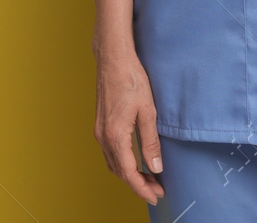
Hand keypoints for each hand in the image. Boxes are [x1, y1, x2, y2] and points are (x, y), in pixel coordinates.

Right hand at [94, 45, 166, 203]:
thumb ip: (150, 142)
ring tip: (149, 178)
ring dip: (130, 174)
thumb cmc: (131, 79)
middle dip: (138, 184)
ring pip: (113, 163)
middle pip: (120, 172)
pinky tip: (134, 160)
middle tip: (157, 190)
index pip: (129, 173)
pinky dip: (122, 163)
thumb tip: (156, 167)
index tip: (156, 196)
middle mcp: (103, 137)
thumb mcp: (147, 111)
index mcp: (115, 136)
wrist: (113, 59)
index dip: (142, 188)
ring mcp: (100, 131)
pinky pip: (110, 152)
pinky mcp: (100, 125)